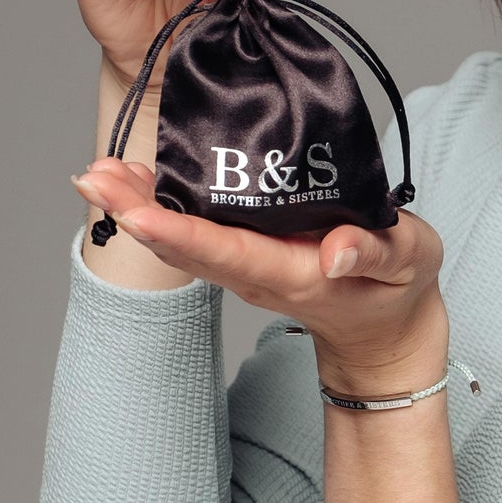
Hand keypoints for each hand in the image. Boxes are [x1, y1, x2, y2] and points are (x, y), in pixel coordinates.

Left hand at [69, 157, 449, 388]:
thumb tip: (338, 249)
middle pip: (186, 245)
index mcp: (295, 274)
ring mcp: (248, 267)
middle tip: (92, 175)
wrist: (384, 330)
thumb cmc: (397, 289)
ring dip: (137, 207)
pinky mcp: (247, 254)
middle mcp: (259, 273)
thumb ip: (378, 252)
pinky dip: (159, 207)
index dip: (180, 232)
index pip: (228, 251)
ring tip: (98, 171)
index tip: (136, 212)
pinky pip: (194, 233)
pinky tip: (135, 178)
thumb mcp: (409, 263)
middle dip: (136, 212)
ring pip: (182, 239)